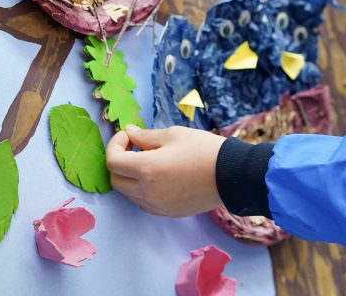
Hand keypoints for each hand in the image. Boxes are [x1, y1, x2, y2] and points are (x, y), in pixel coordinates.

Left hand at [106, 125, 225, 216]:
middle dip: (120, 161)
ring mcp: (156, 206)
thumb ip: (146, 136)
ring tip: (151, 160)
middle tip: (136, 147)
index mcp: (146, 169)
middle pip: (116, 180)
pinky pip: (144, 202)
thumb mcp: (175, 135)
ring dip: (131, 176)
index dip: (116, 144)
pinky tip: (161, 176)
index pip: (113, 161)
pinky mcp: (166, 213)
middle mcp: (146, 192)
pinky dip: (143, 189)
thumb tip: (129, 133)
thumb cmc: (204, 149)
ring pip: (129, 193)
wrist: (232, 175)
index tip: (129, 135)